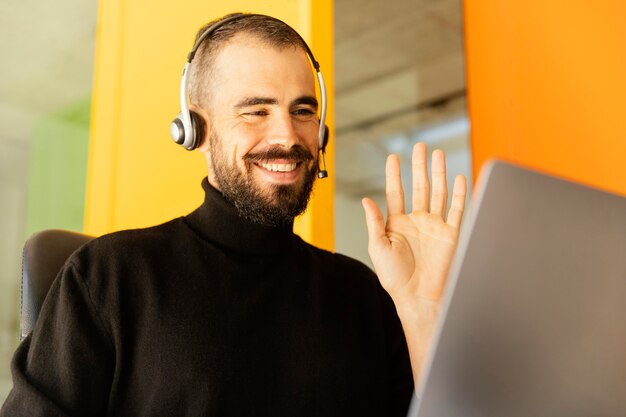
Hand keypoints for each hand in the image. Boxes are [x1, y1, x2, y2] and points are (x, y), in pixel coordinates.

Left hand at [362, 142, 465, 311]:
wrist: (418, 297)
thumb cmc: (395, 277)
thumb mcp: (378, 247)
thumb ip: (374, 222)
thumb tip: (366, 200)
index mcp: (397, 223)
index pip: (396, 191)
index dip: (394, 174)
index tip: (393, 157)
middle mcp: (417, 221)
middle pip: (419, 186)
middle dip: (420, 166)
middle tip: (420, 146)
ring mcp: (435, 226)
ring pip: (438, 193)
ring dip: (439, 174)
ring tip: (438, 154)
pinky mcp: (450, 234)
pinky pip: (456, 209)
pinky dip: (459, 193)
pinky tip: (459, 177)